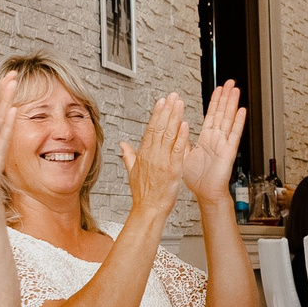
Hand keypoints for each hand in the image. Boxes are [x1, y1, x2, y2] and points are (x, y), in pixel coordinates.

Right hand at [117, 94, 189, 216]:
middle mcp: (152, 155)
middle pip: (159, 128)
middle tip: (172, 96)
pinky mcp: (173, 169)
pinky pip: (178, 150)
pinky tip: (185, 125)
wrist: (148, 209)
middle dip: (167, 110)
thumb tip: (122, 144)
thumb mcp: (131, 172)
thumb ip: (128, 155)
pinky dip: (182, 137)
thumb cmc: (143, 194)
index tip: (161, 102)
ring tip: (179, 104)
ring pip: (168, 135)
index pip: (150, 129)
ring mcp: (162, 161)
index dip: (157, 114)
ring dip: (175, 118)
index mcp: (143, 154)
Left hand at [180, 81, 247, 203]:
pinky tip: (241, 111)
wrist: (205, 193)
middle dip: (225, 97)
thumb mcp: (183, 156)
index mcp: (205, 139)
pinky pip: (234, 135)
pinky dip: (238, 123)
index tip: (218, 90)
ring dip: (232, 104)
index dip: (214, 102)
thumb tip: (177, 129)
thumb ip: (181, 141)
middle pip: (221, 113)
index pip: (211, 115)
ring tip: (235, 90)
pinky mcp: (228, 151)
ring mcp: (223, 144)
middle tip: (229, 83)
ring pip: (228, 119)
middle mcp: (216, 139)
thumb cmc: (196, 179)